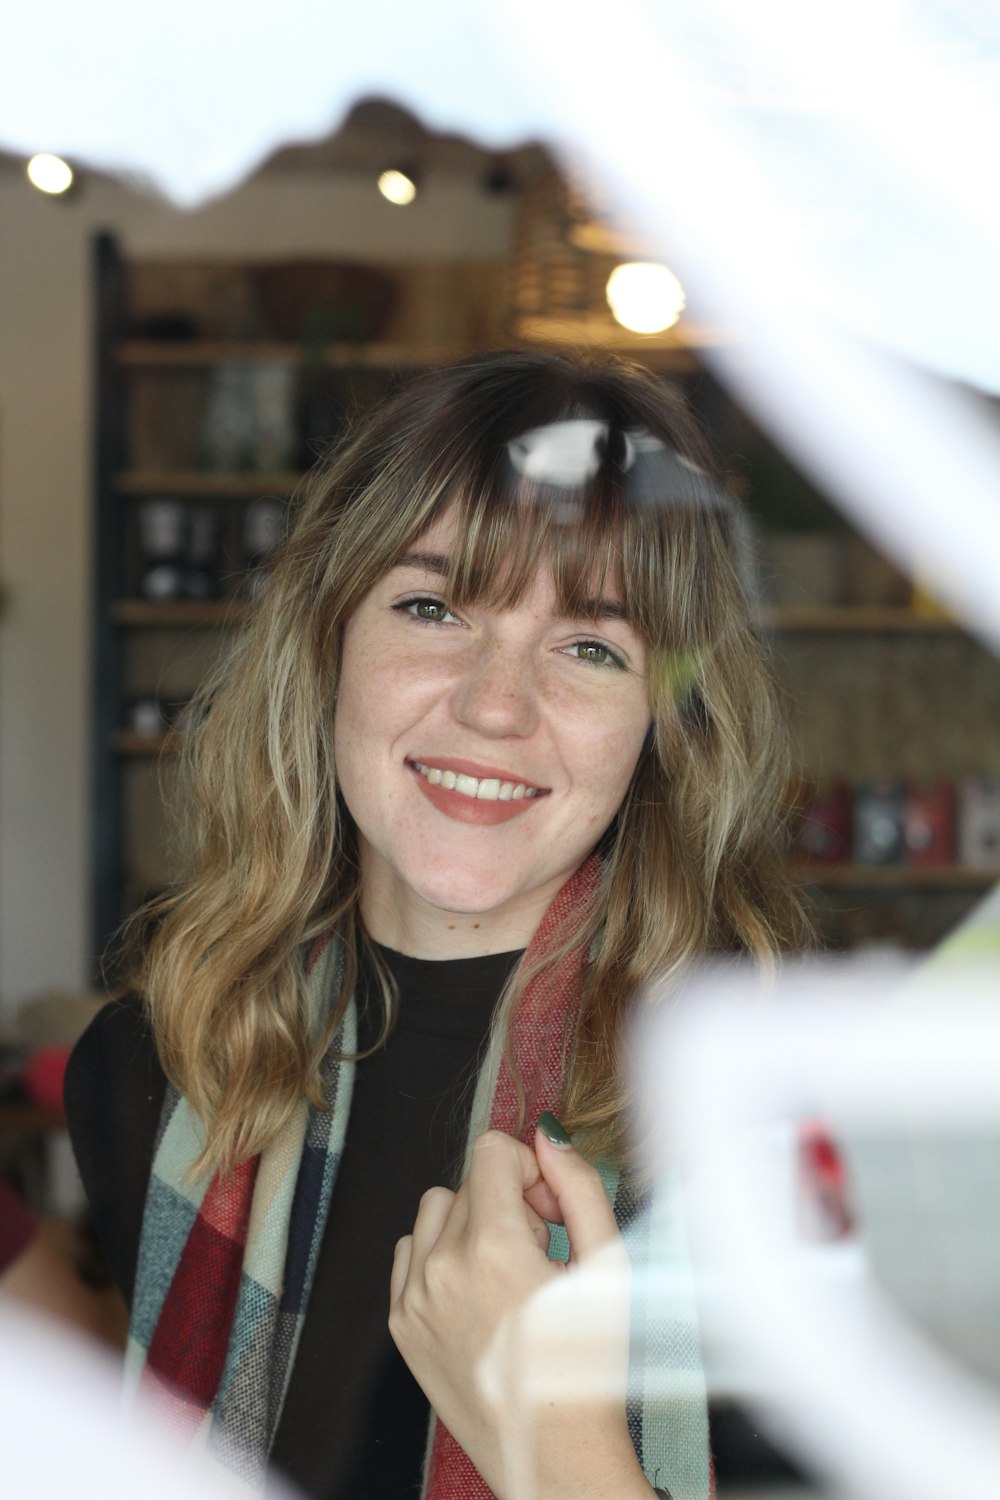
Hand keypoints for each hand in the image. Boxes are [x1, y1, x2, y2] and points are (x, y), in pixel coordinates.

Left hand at [388, 1121, 653, 1499]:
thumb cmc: (588, 1371)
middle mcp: (442, 1269)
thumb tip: (549, 1136)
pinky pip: (410, 1252)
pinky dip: (441, 1257)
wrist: (553, 1458)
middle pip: (470, 1182)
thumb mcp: (607, 1267)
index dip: (530, 1171)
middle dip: (509, 1201)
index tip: (550, 1212)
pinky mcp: (401, 1326)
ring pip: (435, 1211)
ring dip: (471, 1224)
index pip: (491, 1150)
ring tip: (508, 1271)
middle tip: (543, 1250)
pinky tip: (479, 1292)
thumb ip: (579, 1186)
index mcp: (493, 1249)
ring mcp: (414, 1299)